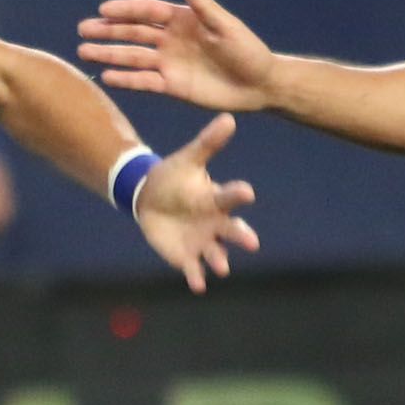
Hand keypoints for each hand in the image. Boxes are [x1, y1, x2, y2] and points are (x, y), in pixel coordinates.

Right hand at [78, 0, 278, 114]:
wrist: (258, 85)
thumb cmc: (248, 51)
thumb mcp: (226, 26)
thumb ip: (203, 6)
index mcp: (183, 20)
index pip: (148, 12)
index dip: (126, 10)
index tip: (103, 10)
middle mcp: (171, 40)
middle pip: (133, 33)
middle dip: (108, 31)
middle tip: (82, 29)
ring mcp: (169, 63)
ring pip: (132, 56)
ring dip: (109, 54)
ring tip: (84, 52)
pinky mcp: (171, 86)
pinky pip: (143, 81)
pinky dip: (125, 80)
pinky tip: (106, 77)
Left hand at [132, 114, 261, 292]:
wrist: (151, 198)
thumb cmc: (175, 177)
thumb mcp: (189, 159)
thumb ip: (208, 143)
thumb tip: (228, 118)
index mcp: (217, 199)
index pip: (230, 197)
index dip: (238, 194)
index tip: (247, 192)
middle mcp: (216, 223)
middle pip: (232, 231)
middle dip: (241, 236)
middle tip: (252, 242)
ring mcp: (203, 242)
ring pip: (216, 254)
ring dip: (219, 261)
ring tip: (222, 269)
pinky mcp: (186, 257)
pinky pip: (193, 270)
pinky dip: (196, 278)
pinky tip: (197, 286)